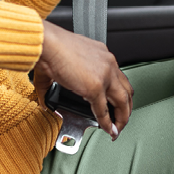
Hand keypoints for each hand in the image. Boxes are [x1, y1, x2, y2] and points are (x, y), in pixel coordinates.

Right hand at [34, 20, 133, 139]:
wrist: (47, 43)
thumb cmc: (50, 46)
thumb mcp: (61, 63)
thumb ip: (55, 84)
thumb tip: (47, 102)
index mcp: (101, 55)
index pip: (117, 78)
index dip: (118, 94)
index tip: (115, 105)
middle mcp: (108, 63)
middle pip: (127, 89)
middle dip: (127, 107)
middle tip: (122, 119)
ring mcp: (105, 75)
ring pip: (124, 101)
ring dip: (123, 117)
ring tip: (118, 129)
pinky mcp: (96, 87)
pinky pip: (104, 110)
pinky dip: (107, 123)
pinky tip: (108, 130)